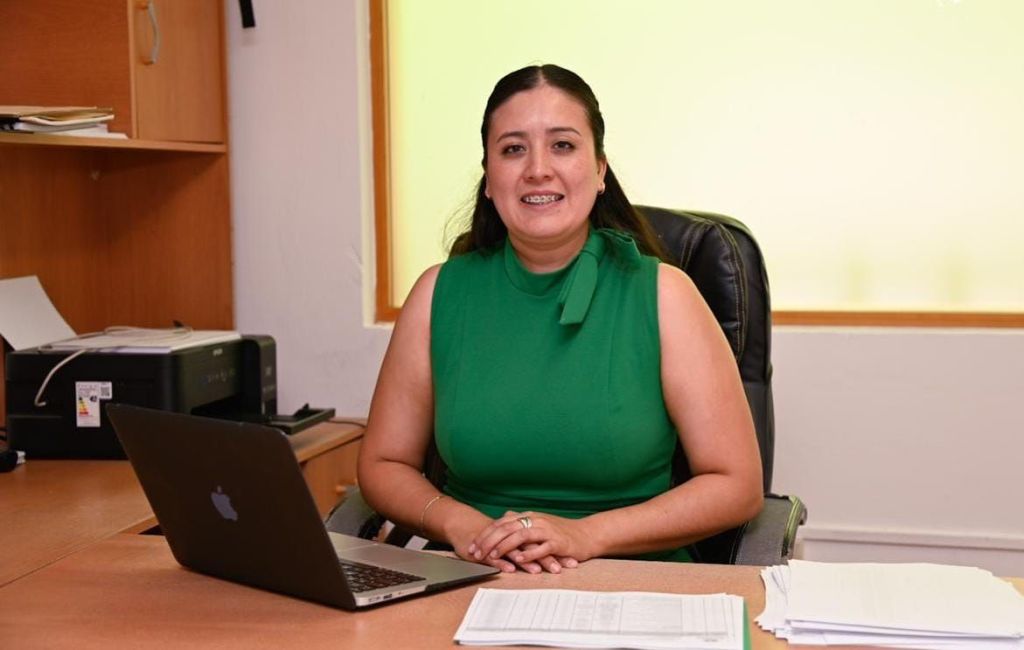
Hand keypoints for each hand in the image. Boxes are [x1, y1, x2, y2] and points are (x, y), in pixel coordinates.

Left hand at [469, 511, 593, 571]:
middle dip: (489, 541)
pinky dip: (529, 553)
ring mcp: (547, 530)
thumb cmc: (562, 532)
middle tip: (476, 553)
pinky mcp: (558, 542)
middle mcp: (535, 520)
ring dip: (504, 546)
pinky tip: (520, 559)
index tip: (472, 545)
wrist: (588, 534)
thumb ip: (521, 522)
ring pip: (521, 535)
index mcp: (529, 517)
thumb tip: (504, 519)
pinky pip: (541, 547)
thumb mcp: (539, 524)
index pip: (501, 523)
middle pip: (507, 528)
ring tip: (492, 556)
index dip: (485, 534)